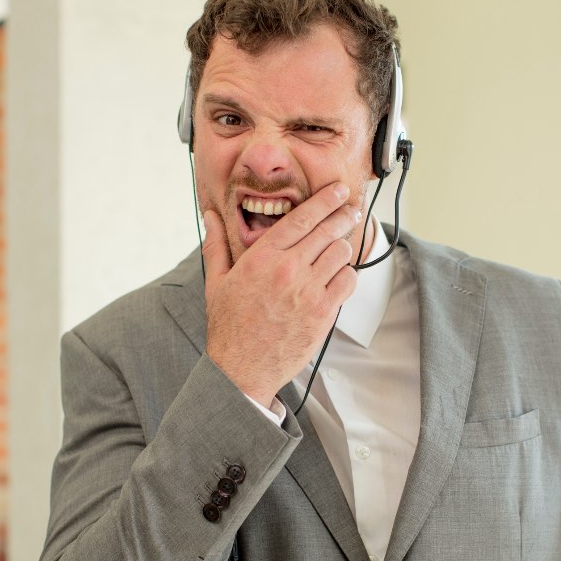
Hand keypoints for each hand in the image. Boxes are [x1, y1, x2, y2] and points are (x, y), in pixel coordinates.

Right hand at [202, 182, 360, 406]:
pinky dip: (347, 275)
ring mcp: (308, 292)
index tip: (337, 191)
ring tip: (340, 247)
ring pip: (341, 253)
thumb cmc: (229, 326)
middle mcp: (288, 270)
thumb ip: (216, 245)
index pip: (301, 218)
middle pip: (327, 230)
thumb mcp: (216, 282)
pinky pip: (347, 281)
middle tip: (350, 211)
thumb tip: (209, 216)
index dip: (325, 200)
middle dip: (343, 216)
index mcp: (262, 258)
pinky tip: (339, 276)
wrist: (242, 369)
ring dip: (342, 248)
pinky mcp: (323, 313)